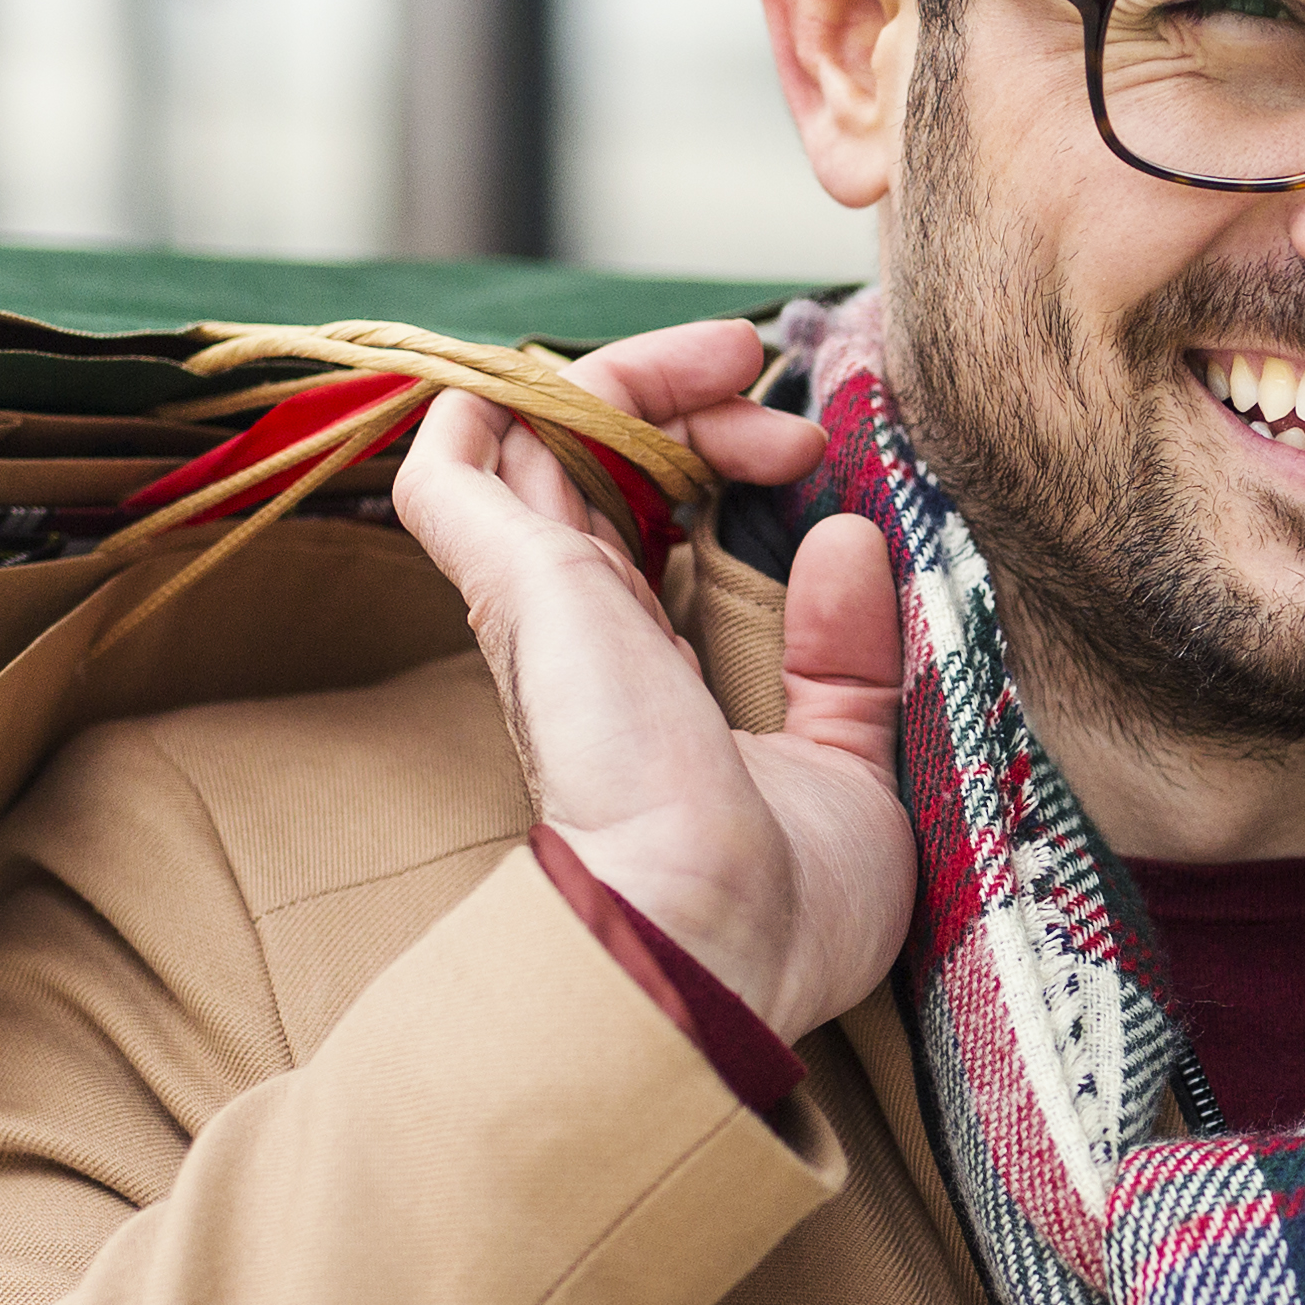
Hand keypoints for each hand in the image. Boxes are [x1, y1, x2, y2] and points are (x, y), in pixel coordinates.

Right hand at [387, 318, 912, 1045]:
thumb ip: (842, 658)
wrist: (714, 947)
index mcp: (644, 677)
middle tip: (771, 376)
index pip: (643, 524)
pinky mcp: (521, 589)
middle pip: (590, 463)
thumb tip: (844, 538)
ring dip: (631, 373)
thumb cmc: (782, 910)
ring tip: (736, 356)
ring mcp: (544, 610)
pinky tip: (608, 374)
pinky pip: (451, 465)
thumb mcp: (852, 767)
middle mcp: (583, 636)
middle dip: (684, 398)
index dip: (717, 458)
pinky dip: (494, 399)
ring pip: (531, 435)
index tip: (810, 453)